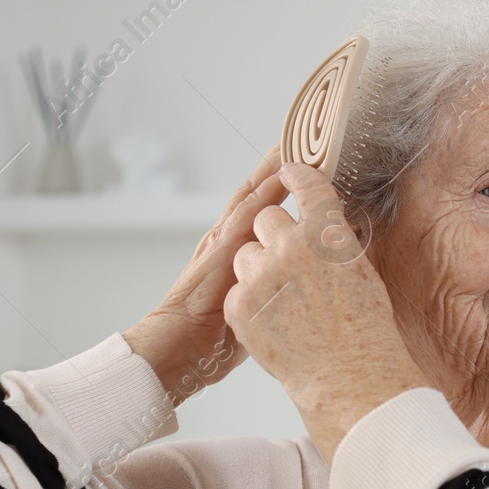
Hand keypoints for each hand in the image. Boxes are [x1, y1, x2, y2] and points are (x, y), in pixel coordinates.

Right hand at [123, 145, 289, 404]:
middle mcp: (229, 239)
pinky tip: (282, 171)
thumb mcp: (255, 309)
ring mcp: (224, 242)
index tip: (309, 163)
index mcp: (236, 250)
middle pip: (260, 192)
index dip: (285, 185)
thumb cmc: (215, 341)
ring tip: (299, 138)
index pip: (264, 208)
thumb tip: (305, 290)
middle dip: (282, 166)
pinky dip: (265, 189)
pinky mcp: (221, 251)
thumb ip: (273, 289)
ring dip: (276, 166)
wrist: (178, 352)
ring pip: (255, 193)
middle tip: (310, 136)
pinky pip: (247, 213)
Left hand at [223, 161, 428, 461]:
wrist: (350, 379)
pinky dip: (250, 303)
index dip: (295, 175)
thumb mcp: (359, 272)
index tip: (287, 170)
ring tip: (285, 303)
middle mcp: (292, 245)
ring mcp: (261, 275)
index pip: (306, 183)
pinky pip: (238, 289)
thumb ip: (335, 241)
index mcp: (328, 232)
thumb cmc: (365, 331)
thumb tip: (324, 222)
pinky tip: (275, 323)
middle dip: (273, 236)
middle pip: (266, 217)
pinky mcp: (240, 304)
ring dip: (258, 270)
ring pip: (246, 254)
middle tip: (289, 265)